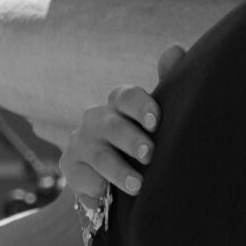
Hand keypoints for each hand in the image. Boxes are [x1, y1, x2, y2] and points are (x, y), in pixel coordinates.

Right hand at [62, 44, 186, 203]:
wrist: (116, 179)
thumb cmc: (143, 140)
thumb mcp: (157, 118)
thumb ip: (168, 84)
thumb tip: (175, 49)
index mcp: (119, 104)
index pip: (126, 96)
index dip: (141, 106)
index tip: (156, 123)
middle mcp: (97, 119)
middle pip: (111, 125)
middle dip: (130, 139)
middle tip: (149, 155)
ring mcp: (80, 142)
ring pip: (97, 153)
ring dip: (117, 170)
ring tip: (138, 186)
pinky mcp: (70, 167)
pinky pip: (79, 175)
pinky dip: (94, 186)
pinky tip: (107, 197)